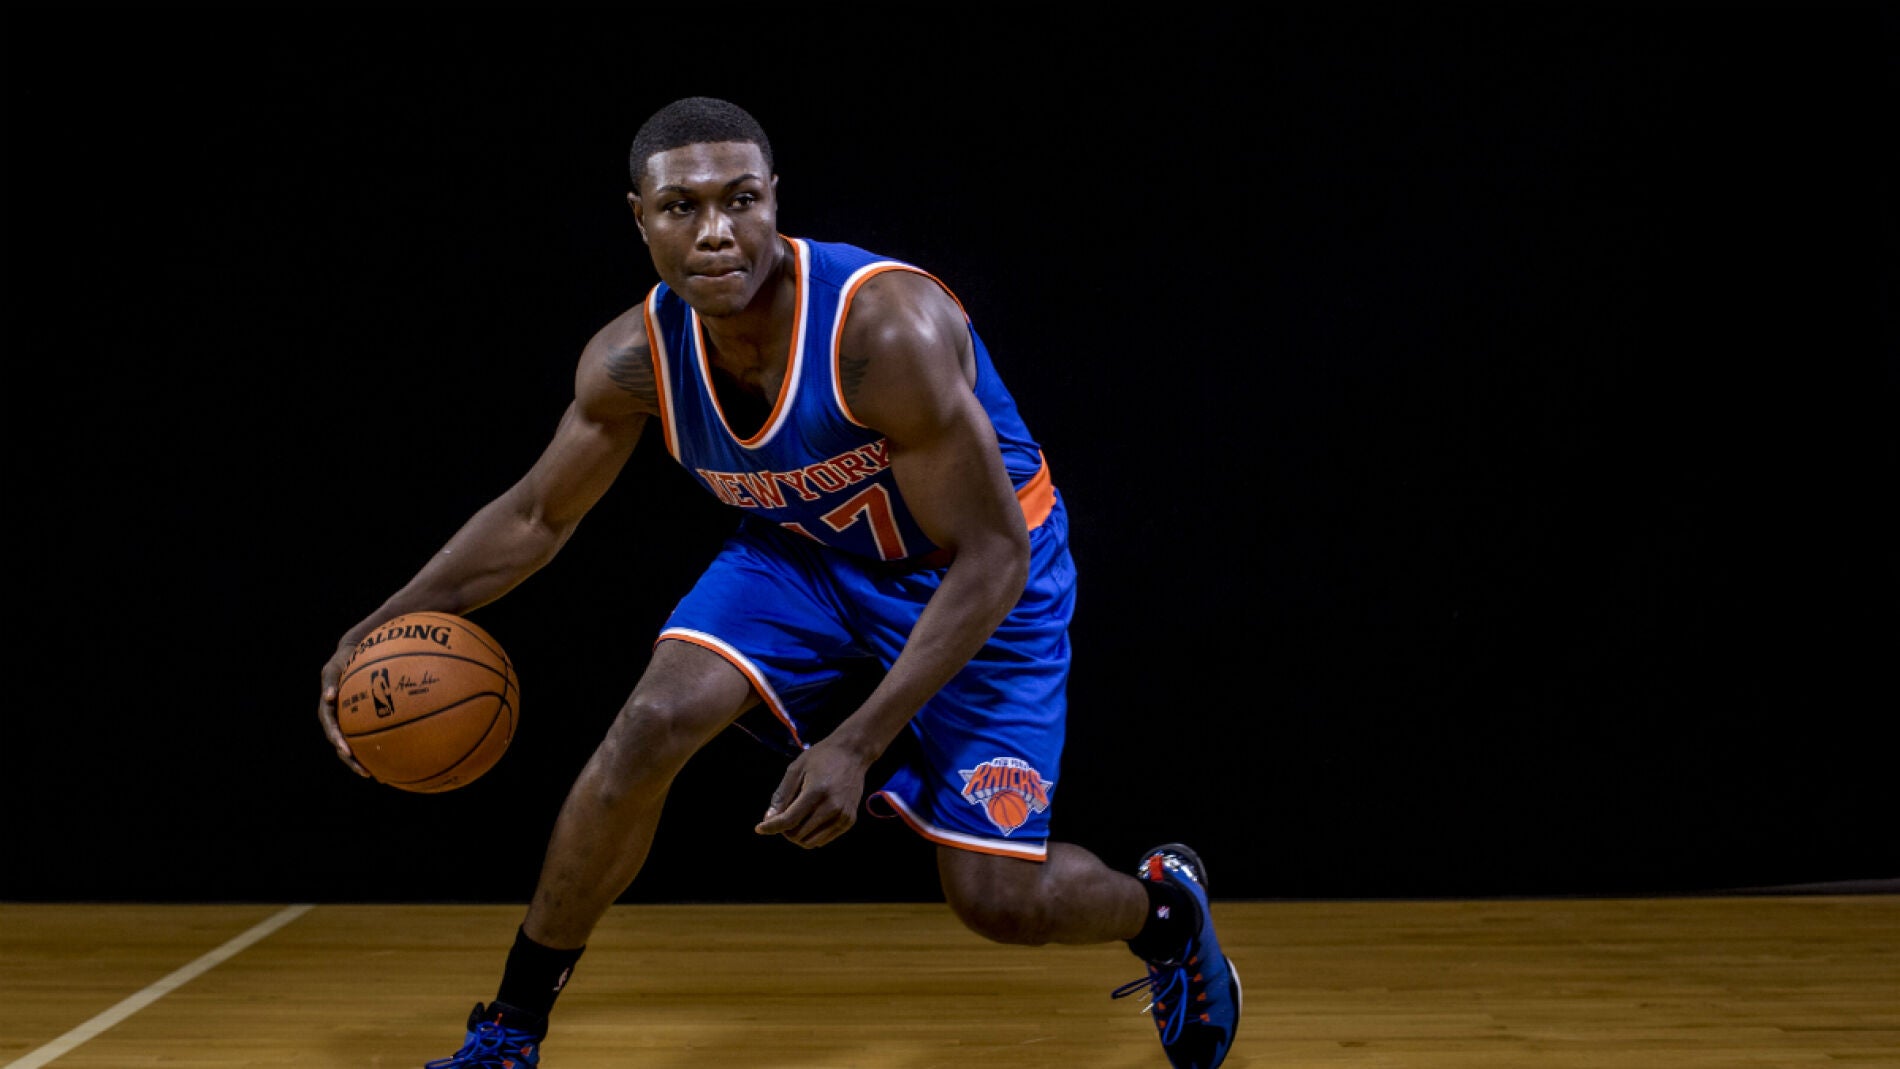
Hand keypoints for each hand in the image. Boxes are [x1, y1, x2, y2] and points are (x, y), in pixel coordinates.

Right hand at [317, 640, 370, 776]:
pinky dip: (377, 747)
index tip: (347, 751)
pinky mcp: (360, 721)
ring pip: (355, 747)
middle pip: (343, 746)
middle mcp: (338, 721)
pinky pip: (369, 736)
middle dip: (353, 761)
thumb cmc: (342, 661)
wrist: (352, 656)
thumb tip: (328, 696)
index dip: (339, 742)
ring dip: (363, 761)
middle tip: (366, 773)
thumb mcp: (332, 668)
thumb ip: (330, 680)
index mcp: (328, 712)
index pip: (332, 731)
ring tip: (378, 776)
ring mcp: (349, 722)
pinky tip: (394, 758)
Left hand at [753, 737, 871, 848]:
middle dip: (784, 830)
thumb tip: (768, 819)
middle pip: (798, 834)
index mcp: (817, 791)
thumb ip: (782, 795)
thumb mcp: (796, 769)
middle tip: (783, 815)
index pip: (789, 820)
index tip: (759, 829)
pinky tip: (810, 819)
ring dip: (797, 835)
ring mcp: (843, 816)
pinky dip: (811, 835)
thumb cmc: (821, 758)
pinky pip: (823, 840)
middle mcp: (832, 807)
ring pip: (810, 842)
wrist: (853, 753)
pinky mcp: (849, 821)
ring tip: (796, 818)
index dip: (771, 827)